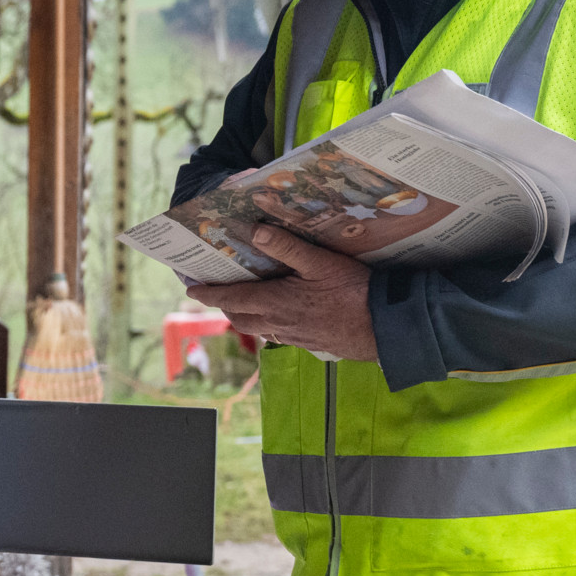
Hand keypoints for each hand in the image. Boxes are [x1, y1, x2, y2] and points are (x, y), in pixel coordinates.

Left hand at [189, 226, 379, 361]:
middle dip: (224, 305)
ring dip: (245, 315)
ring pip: (258, 329)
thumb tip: (255, 232)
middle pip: (240, 317)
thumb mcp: (321, 262)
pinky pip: (277, 334)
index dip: (209, 294)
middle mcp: (279, 324)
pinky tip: (280, 312)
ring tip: (244, 300)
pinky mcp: (309, 343)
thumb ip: (287, 247)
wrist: (385, 328)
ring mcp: (294, 337)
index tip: (191, 288)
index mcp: (275, 304)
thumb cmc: (355, 293)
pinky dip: (267, 323)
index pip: (231, 299)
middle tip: (216, 291)